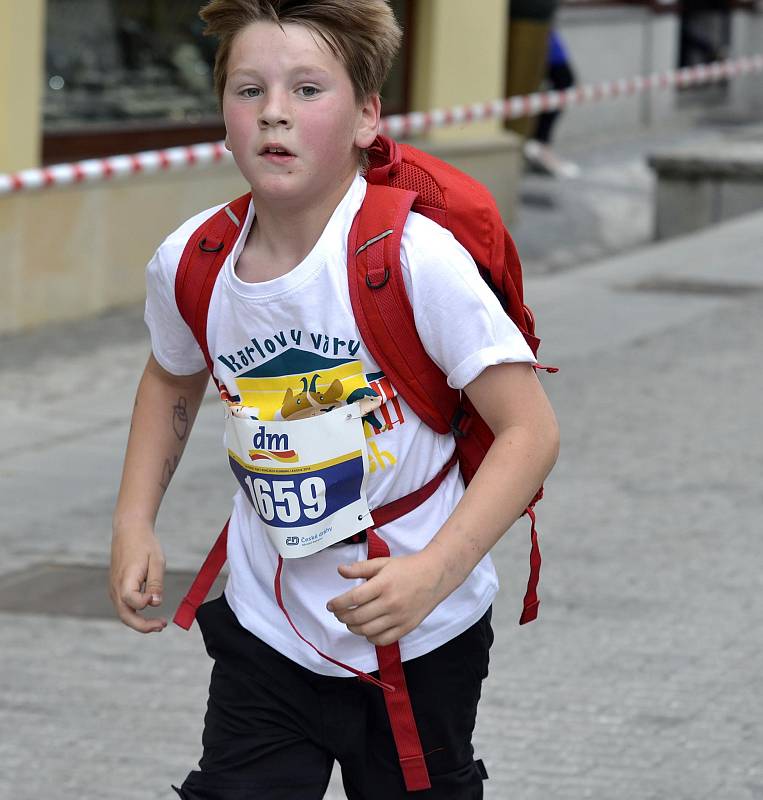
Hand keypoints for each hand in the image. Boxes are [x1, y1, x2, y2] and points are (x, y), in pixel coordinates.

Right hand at [109, 526, 166, 632]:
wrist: (129, 531)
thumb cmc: (145, 544)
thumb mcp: (156, 561)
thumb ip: (155, 583)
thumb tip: (155, 603)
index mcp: (125, 579)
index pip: (130, 600)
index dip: (143, 603)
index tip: (154, 600)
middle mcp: (116, 587)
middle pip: (125, 616)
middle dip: (143, 626)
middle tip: (162, 626)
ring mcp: (114, 589)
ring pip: (124, 613)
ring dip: (141, 621)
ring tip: (160, 623)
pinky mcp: (117, 588)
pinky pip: (125, 606)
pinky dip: (136, 613)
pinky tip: (150, 609)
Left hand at [326, 550, 447, 645]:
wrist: (435, 575)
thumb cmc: (407, 568)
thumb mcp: (382, 562)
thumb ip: (360, 568)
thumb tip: (340, 570)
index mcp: (383, 584)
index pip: (354, 598)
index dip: (338, 604)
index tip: (330, 605)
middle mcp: (390, 602)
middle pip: (358, 617)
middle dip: (342, 617)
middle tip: (338, 613)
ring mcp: (399, 617)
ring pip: (368, 630)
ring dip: (353, 628)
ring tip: (350, 621)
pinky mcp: (406, 627)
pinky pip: (383, 640)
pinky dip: (370, 637)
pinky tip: (367, 629)